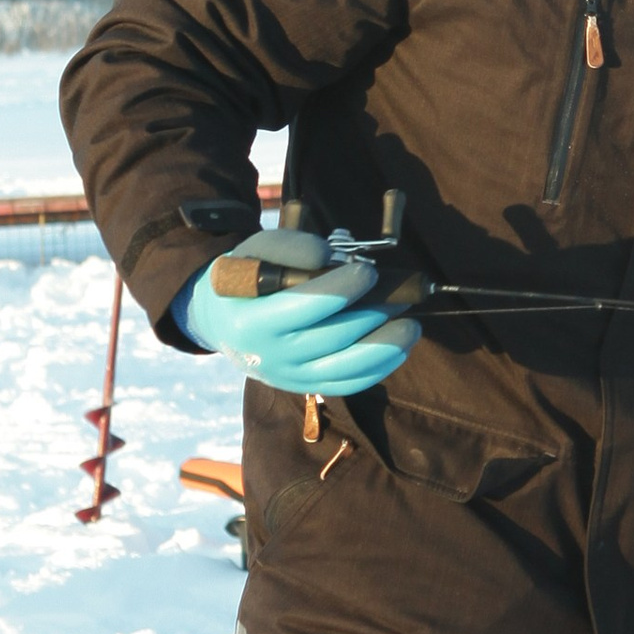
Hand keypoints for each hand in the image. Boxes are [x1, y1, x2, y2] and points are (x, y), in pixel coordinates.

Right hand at [172, 247, 420, 394]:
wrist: (222, 320)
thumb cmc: (245, 278)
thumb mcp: (253, 250)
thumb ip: (288, 246)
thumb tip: (327, 256)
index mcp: (251, 322)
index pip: (306, 307)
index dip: (342, 288)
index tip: (369, 271)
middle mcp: (271, 357)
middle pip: (333, 337)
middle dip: (371, 313)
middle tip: (398, 294)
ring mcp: (289, 377)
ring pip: (346, 368)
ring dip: (386, 347)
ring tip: (411, 326)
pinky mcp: (305, 387)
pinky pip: (348, 384)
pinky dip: (379, 368)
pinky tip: (400, 348)